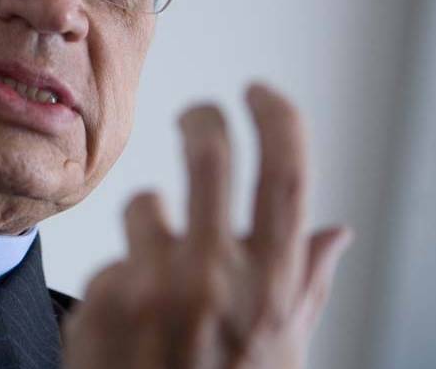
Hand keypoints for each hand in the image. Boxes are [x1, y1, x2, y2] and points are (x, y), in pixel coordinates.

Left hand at [62, 84, 351, 368]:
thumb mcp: (282, 351)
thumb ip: (304, 285)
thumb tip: (335, 231)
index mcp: (270, 288)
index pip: (287, 176)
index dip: (278, 120)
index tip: (260, 92)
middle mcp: (214, 279)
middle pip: (209, 156)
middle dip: (203, 120)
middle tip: (196, 113)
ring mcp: (152, 286)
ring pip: (145, 204)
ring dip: (150, 228)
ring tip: (155, 282)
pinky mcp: (100, 297)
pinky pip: (112, 257)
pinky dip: (120, 280)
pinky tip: (126, 323)